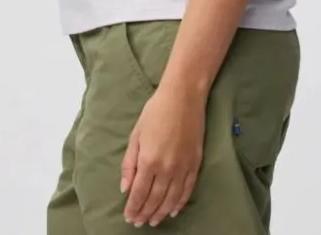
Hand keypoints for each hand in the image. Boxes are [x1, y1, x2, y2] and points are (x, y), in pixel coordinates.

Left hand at [121, 81, 205, 226]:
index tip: (129, 217)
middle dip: (145, 213)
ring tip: (153, 221)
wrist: (184, 96)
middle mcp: (166, 168)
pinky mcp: (195, 163)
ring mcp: (183, 167)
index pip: (139, 193)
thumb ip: (129, 163)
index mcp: (149, 160)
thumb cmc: (156, 111)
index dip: (133, 208)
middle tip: (139, 222)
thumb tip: (125, 187)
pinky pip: (187, 190)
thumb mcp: (136, 134)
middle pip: (154, 199)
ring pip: (171, 198)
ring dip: (161, 212)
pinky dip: (180, 203)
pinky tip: (173, 210)